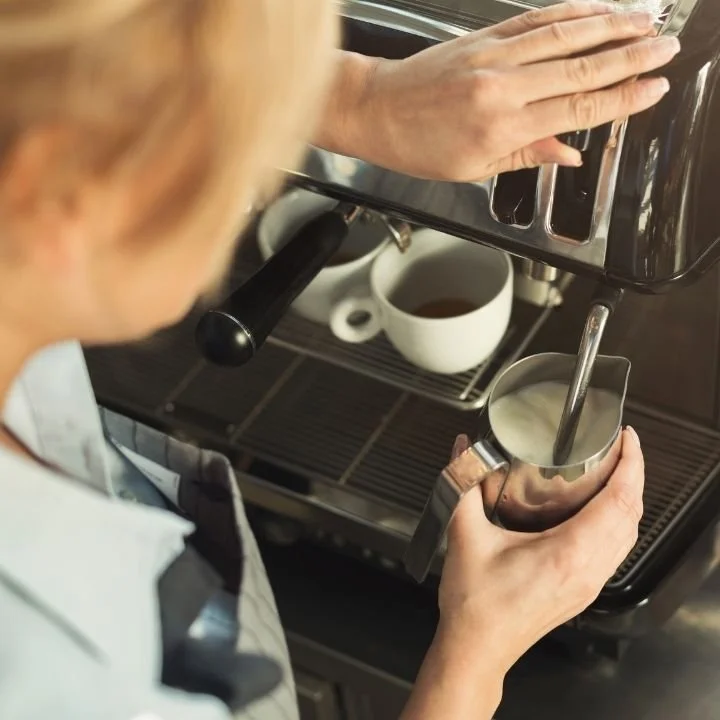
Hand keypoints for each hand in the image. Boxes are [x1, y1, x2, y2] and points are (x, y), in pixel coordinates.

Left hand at [325, 2, 678, 180]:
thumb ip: (527, 155)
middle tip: (666, 48)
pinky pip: (536, 19)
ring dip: (612, 25)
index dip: (622, 99)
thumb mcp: (473, 168)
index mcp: (503, 127)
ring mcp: (494, 55)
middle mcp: (503, 87)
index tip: (653, 90)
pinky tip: (596, 8)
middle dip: (631, 57)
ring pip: (565, 35)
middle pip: (582, 67)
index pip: (578, 109)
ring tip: (647, 21)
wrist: (375, 111)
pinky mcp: (484, 36)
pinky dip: (571, 12)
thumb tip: (568, 152)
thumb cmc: (416, 146)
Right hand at [438, 428, 643, 672]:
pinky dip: (619, 522)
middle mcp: (587, 569)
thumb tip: (463, 448)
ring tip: (615, 472)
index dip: (630, 465)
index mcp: (567, 553)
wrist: (477, 647)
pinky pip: (616, 551)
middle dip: (634, 475)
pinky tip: (601, 511)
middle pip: (632, 515)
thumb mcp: (465, 534)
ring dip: (629, 499)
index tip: (626, 439)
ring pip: (629, 535)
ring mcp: (589, 583)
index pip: (618, 502)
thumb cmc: (475, 604)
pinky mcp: (583, 590)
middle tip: (621, 447)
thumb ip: (463, 483)